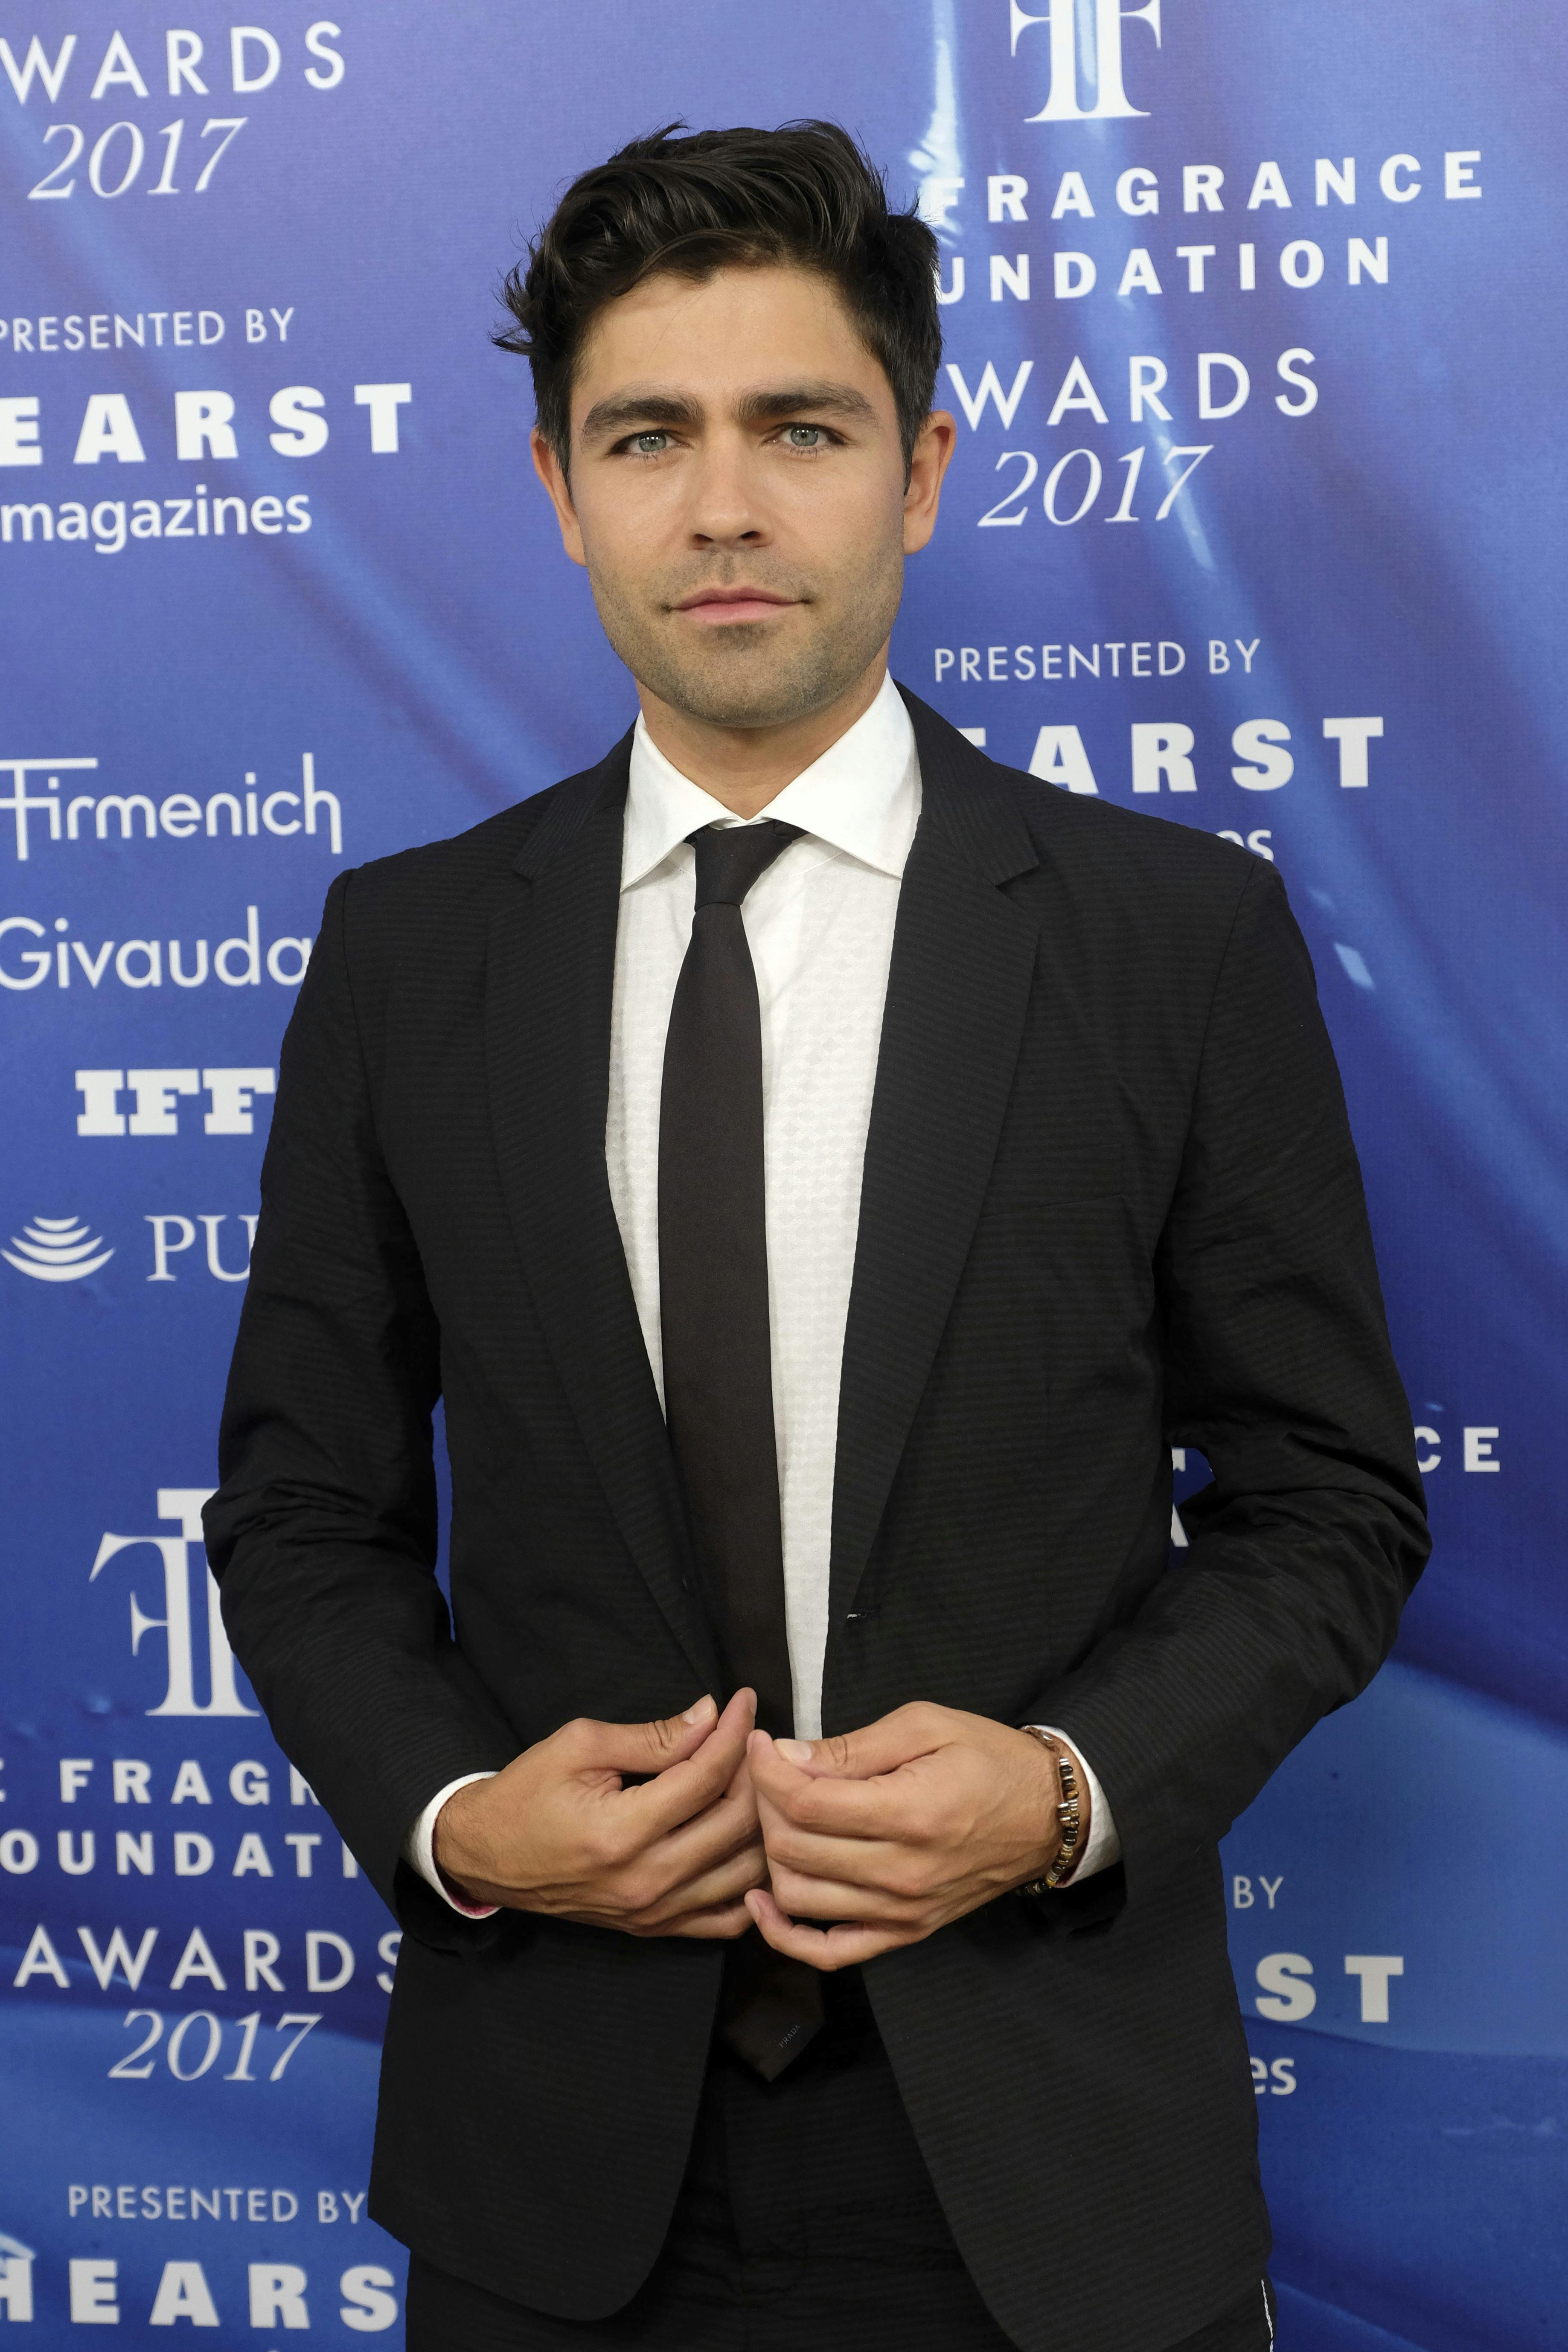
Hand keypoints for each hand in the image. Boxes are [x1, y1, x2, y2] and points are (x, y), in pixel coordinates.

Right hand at [432, 1688, 766, 1938]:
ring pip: (743, 1871)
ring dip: (761, 1822)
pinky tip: (749, 1845)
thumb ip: (653, 1737)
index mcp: (622, 1832)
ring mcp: (653, 1912)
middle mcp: (645, 1880)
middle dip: (755, 1771)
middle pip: (736, 1823)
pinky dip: (751, 1884)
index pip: (706, 1777)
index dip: (733, 1732)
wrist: (486, 1855)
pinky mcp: (654, 1928)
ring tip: (755, 1782)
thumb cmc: (527, 1793)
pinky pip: (726, 1918)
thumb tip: (711, 1716)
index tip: (744, 1700)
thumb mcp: (581, 1746)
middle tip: (753, 1737)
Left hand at [744, 1702, 1075, 1969]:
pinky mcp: (905, 1932)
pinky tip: (764, 1900)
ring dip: (771, 1856)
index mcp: (910, 1814)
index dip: (767, 1771)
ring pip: (799, 1897)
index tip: (761, 1744)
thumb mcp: (926, 1725)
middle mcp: (903, 1873)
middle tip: (769, 1773)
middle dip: (765, 1805)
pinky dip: (786, 1934)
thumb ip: (853, 1747)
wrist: (1046, 1813)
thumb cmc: (989, 1759)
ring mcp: (903, 1912)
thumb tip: (787, 1757)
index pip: (806, 1804)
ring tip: (777, 1818)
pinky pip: (829, 1951)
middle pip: (793, 1850)